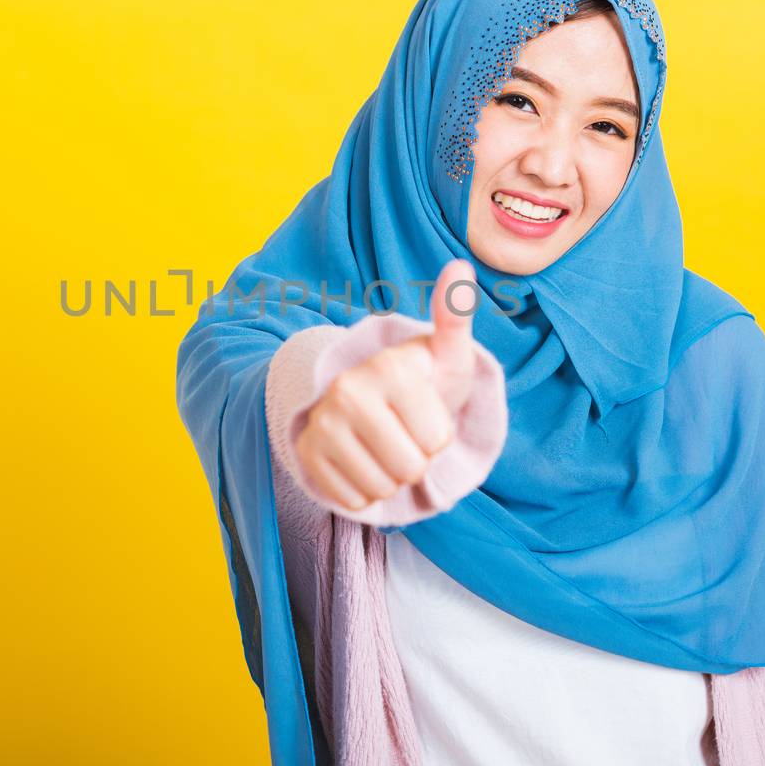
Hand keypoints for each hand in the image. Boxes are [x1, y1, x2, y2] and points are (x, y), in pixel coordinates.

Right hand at [293, 259, 479, 510]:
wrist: (371, 403)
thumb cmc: (423, 382)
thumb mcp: (448, 356)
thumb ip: (455, 317)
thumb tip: (458, 265)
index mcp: (388, 368)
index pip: (437, 442)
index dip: (440, 436)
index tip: (425, 413)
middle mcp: (347, 391)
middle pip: (409, 469)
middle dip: (416, 460)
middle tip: (405, 433)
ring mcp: (321, 423)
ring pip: (381, 488)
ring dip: (391, 477)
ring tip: (385, 446)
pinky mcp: (306, 453)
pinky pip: (353, 500)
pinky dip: (364, 491)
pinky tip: (362, 461)